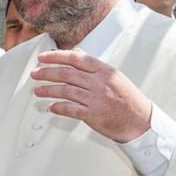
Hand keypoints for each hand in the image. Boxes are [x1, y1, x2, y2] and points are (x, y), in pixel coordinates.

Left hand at [30, 50, 151, 142]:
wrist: (141, 121)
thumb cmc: (127, 99)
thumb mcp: (115, 76)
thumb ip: (94, 66)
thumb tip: (77, 54)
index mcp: (104, 71)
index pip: (75, 58)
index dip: (56, 56)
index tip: (42, 58)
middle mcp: (99, 83)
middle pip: (66, 74)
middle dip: (47, 73)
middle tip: (35, 74)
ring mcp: (96, 99)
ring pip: (65, 90)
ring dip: (48, 90)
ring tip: (37, 90)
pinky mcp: (93, 114)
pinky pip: (71, 109)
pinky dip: (59, 107)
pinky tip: (51, 107)